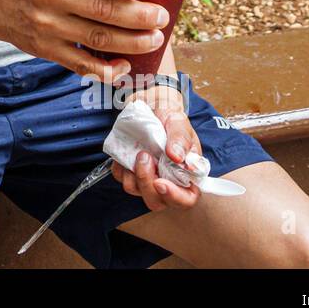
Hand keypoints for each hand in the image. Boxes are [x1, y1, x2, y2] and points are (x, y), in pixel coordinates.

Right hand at [0, 0, 167, 83]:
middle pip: (102, 9)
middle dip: (140, 16)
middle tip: (161, 18)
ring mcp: (48, 27)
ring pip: (99, 39)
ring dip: (133, 42)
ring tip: (155, 39)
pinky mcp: (48, 51)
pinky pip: (83, 66)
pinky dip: (108, 69)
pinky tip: (126, 64)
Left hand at [110, 84, 202, 210]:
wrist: (150, 106)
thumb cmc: (169, 116)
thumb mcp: (178, 122)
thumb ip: (180, 139)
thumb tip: (177, 157)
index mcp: (187, 174)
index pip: (186, 199)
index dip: (174, 197)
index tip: (160, 183)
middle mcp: (168, 181)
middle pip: (157, 201)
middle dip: (147, 182)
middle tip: (145, 157)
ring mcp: (147, 178)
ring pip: (136, 191)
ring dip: (133, 173)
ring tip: (139, 151)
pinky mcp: (130, 172)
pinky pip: (121, 178)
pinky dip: (121, 167)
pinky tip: (126, 152)